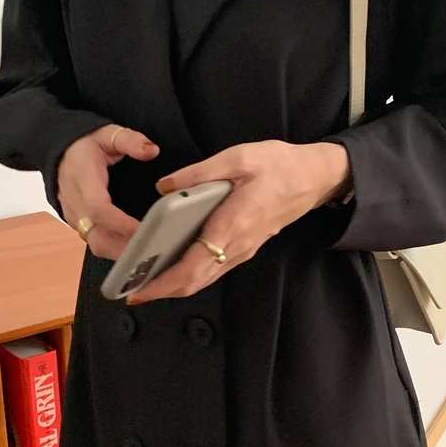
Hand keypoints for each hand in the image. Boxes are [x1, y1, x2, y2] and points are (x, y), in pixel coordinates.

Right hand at [59, 125, 159, 260]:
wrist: (57, 151)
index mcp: (83, 178)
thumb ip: (129, 140)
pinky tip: (135, 248)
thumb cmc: (85, 144)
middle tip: (153, 249)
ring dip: (121, 252)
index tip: (143, 228)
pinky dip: (115, 249)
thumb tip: (151, 151)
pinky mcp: (77, 224)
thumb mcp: (107, 133)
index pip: (98, 208)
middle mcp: (75, 202)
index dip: (120, 223)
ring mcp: (74, 216)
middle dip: (124, 247)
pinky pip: (95, 242)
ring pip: (95, 244)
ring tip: (148, 252)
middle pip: (97, 235)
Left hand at [128, 140, 350, 302]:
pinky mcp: (246, 247)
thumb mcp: (238, 157)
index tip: (139, 287)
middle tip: (130, 289)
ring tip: (143, 280)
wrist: (316, 177)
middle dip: (162, 289)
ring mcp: (244, 249)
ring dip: (174, 284)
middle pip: (195, 280)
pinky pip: (213, 269)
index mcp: (233, 224)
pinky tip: (171, 266)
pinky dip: (189, 274)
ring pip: (204, 278)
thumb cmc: (279, 165)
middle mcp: (238, 245)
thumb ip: (198, 173)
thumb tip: (164, 186)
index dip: (164, 281)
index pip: (194, 265)